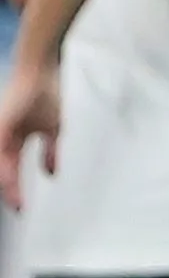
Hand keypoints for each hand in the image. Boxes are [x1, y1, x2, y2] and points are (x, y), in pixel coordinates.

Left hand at [0, 65, 59, 210]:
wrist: (43, 69)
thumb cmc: (48, 94)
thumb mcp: (54, 130)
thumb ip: (50, 152)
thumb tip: (51, 173)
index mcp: (16, 139)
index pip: (13, 169)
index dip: (17, 188)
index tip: (24, 207)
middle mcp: (5, 138)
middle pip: (4, 170)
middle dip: (10, 191)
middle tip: (19, 208)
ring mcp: (2, 131)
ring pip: (0, 163)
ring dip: (7, 182)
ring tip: (14, 200)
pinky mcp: (2, 124)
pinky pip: (1, 151)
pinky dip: (5, 167)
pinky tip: (9, 179)